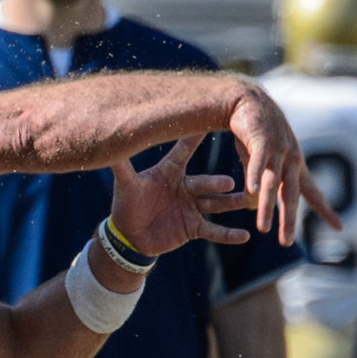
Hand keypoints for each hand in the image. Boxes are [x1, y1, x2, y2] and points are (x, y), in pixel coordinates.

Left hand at [106, 134, 252, 258]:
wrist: (129, 236)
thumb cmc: (126, 205)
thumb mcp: (125, 185)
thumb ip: (122, 166)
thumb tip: (109, 142)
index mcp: (170, 172)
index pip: (184, 152)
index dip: (194, 139)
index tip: (210, 121)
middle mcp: (185, 186)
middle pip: (204, 183)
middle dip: (216, 184)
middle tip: (228, 182)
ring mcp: (192, 207)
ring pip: (216, 204)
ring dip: (231, 203)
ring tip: (248, 201)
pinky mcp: (193, 228)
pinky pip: (213, 231)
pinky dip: (228, 234)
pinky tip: (245, 236)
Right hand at [227, 82, 343, 246]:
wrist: (247, 99)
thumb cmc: (256, 133)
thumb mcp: (263, 161)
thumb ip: (262, 181)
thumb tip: (254, 202)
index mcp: (294, 166)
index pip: (313, 192)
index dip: (326, 209)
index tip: (340, 227)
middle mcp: (290, 160)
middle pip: (291, 195)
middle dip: (289, 220)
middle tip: (285, 243)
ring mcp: (277, 150)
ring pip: (272, 183)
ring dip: (267, 206)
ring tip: (264, 229)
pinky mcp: (261, 140)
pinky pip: (257, 161)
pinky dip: (254, 175)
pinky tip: (250, 190)